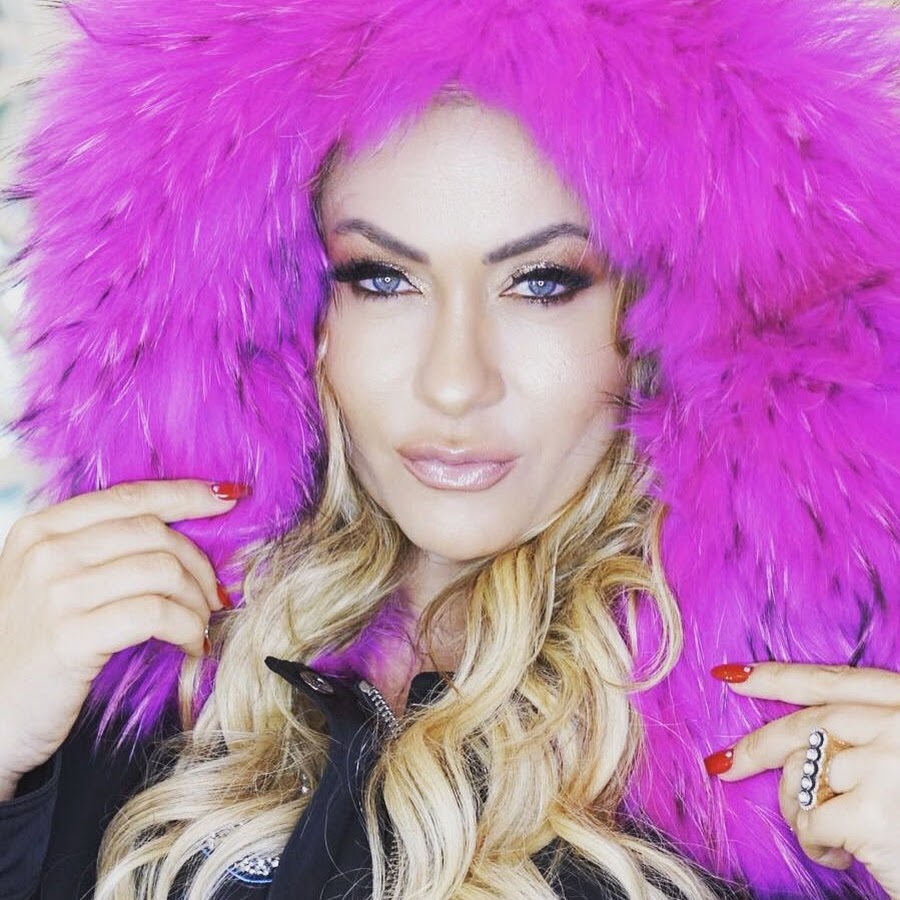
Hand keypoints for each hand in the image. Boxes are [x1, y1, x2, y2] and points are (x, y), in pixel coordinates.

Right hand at [0, 479, 247, 799]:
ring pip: (162, 571)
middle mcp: (46, 551)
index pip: (131, 496)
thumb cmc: (33, 648)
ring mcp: (55, 592)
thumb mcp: (52, 583)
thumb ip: (99, 550)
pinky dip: (188, 628)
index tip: (231, 496)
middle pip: (154, 532)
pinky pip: (156, 614)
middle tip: (214, 594)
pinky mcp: (69, 637)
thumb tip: (183, 531)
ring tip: (201, 624)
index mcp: (42, 528)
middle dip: (199, 563)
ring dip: (198, 600)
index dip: (188, 494)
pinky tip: (192, 645)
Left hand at [704, 662, 899, 898]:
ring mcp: (885, 765)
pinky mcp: (871, 813)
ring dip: (800, 810)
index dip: (778, 676)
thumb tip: (794, 744)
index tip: (732, 675)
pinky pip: (809, 819)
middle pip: (806, 725)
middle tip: (722, 764)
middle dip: (756, 746)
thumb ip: (864, 735)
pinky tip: (840, 856)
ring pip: (801, 773)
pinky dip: (814, 843)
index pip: (832, 681)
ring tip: (832, 837)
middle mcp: (897, 724)